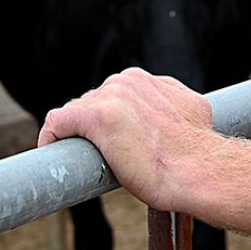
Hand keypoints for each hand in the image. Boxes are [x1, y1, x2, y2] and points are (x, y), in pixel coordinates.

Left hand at [38, 68, 214, 209]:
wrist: (198, 170)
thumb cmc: (197, 152)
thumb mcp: (192, 111)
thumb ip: (172, 104)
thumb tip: (171, 116)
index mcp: (147, 79)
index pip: (113, 94)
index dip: (110, 119)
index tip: (112, 140)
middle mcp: (128, 80)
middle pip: (92, 101)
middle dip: (92, 126)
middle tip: (101, 154)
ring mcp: (111, 96)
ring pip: (75, 112)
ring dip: (76, 134)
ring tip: (85, 158)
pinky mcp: (95, 117)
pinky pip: (57, 122)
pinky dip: (52, 137)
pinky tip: (54, 151)